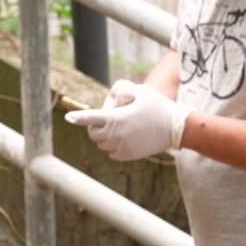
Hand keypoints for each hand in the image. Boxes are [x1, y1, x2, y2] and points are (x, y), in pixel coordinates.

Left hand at [64, 80, 186, 160]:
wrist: (176, 128)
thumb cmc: (158, 106)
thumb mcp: (140, 91)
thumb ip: (120, 90)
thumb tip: (109, 102)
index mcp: (117, 118)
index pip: (90, 118)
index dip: (78, 117)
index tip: (68, 118)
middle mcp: (116, 135)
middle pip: (93, 132)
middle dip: (97, 124)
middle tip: (115, 115)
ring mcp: (122, 147)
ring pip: (102, 143)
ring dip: (105, 135)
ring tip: (124, 125)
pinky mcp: (128, 155)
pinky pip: (111, 152)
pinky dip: (113, 145)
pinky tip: (127, 136)